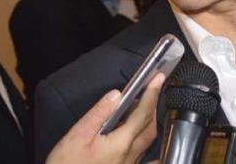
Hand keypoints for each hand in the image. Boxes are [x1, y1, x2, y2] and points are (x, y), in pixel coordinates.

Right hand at [46, 73, 164, 163]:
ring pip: (148, 142)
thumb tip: (115, 96)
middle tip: (153, 89)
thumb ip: (98, 114)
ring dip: (150, 122)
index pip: (142, 113)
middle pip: (150, 127)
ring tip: (145, 107)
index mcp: (120, 144)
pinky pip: (144, 159)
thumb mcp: (77, 136)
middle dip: (153, 105)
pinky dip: (148, 146)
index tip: (158, 78)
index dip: (152, 93)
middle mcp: (129, 156)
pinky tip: (144, 142)